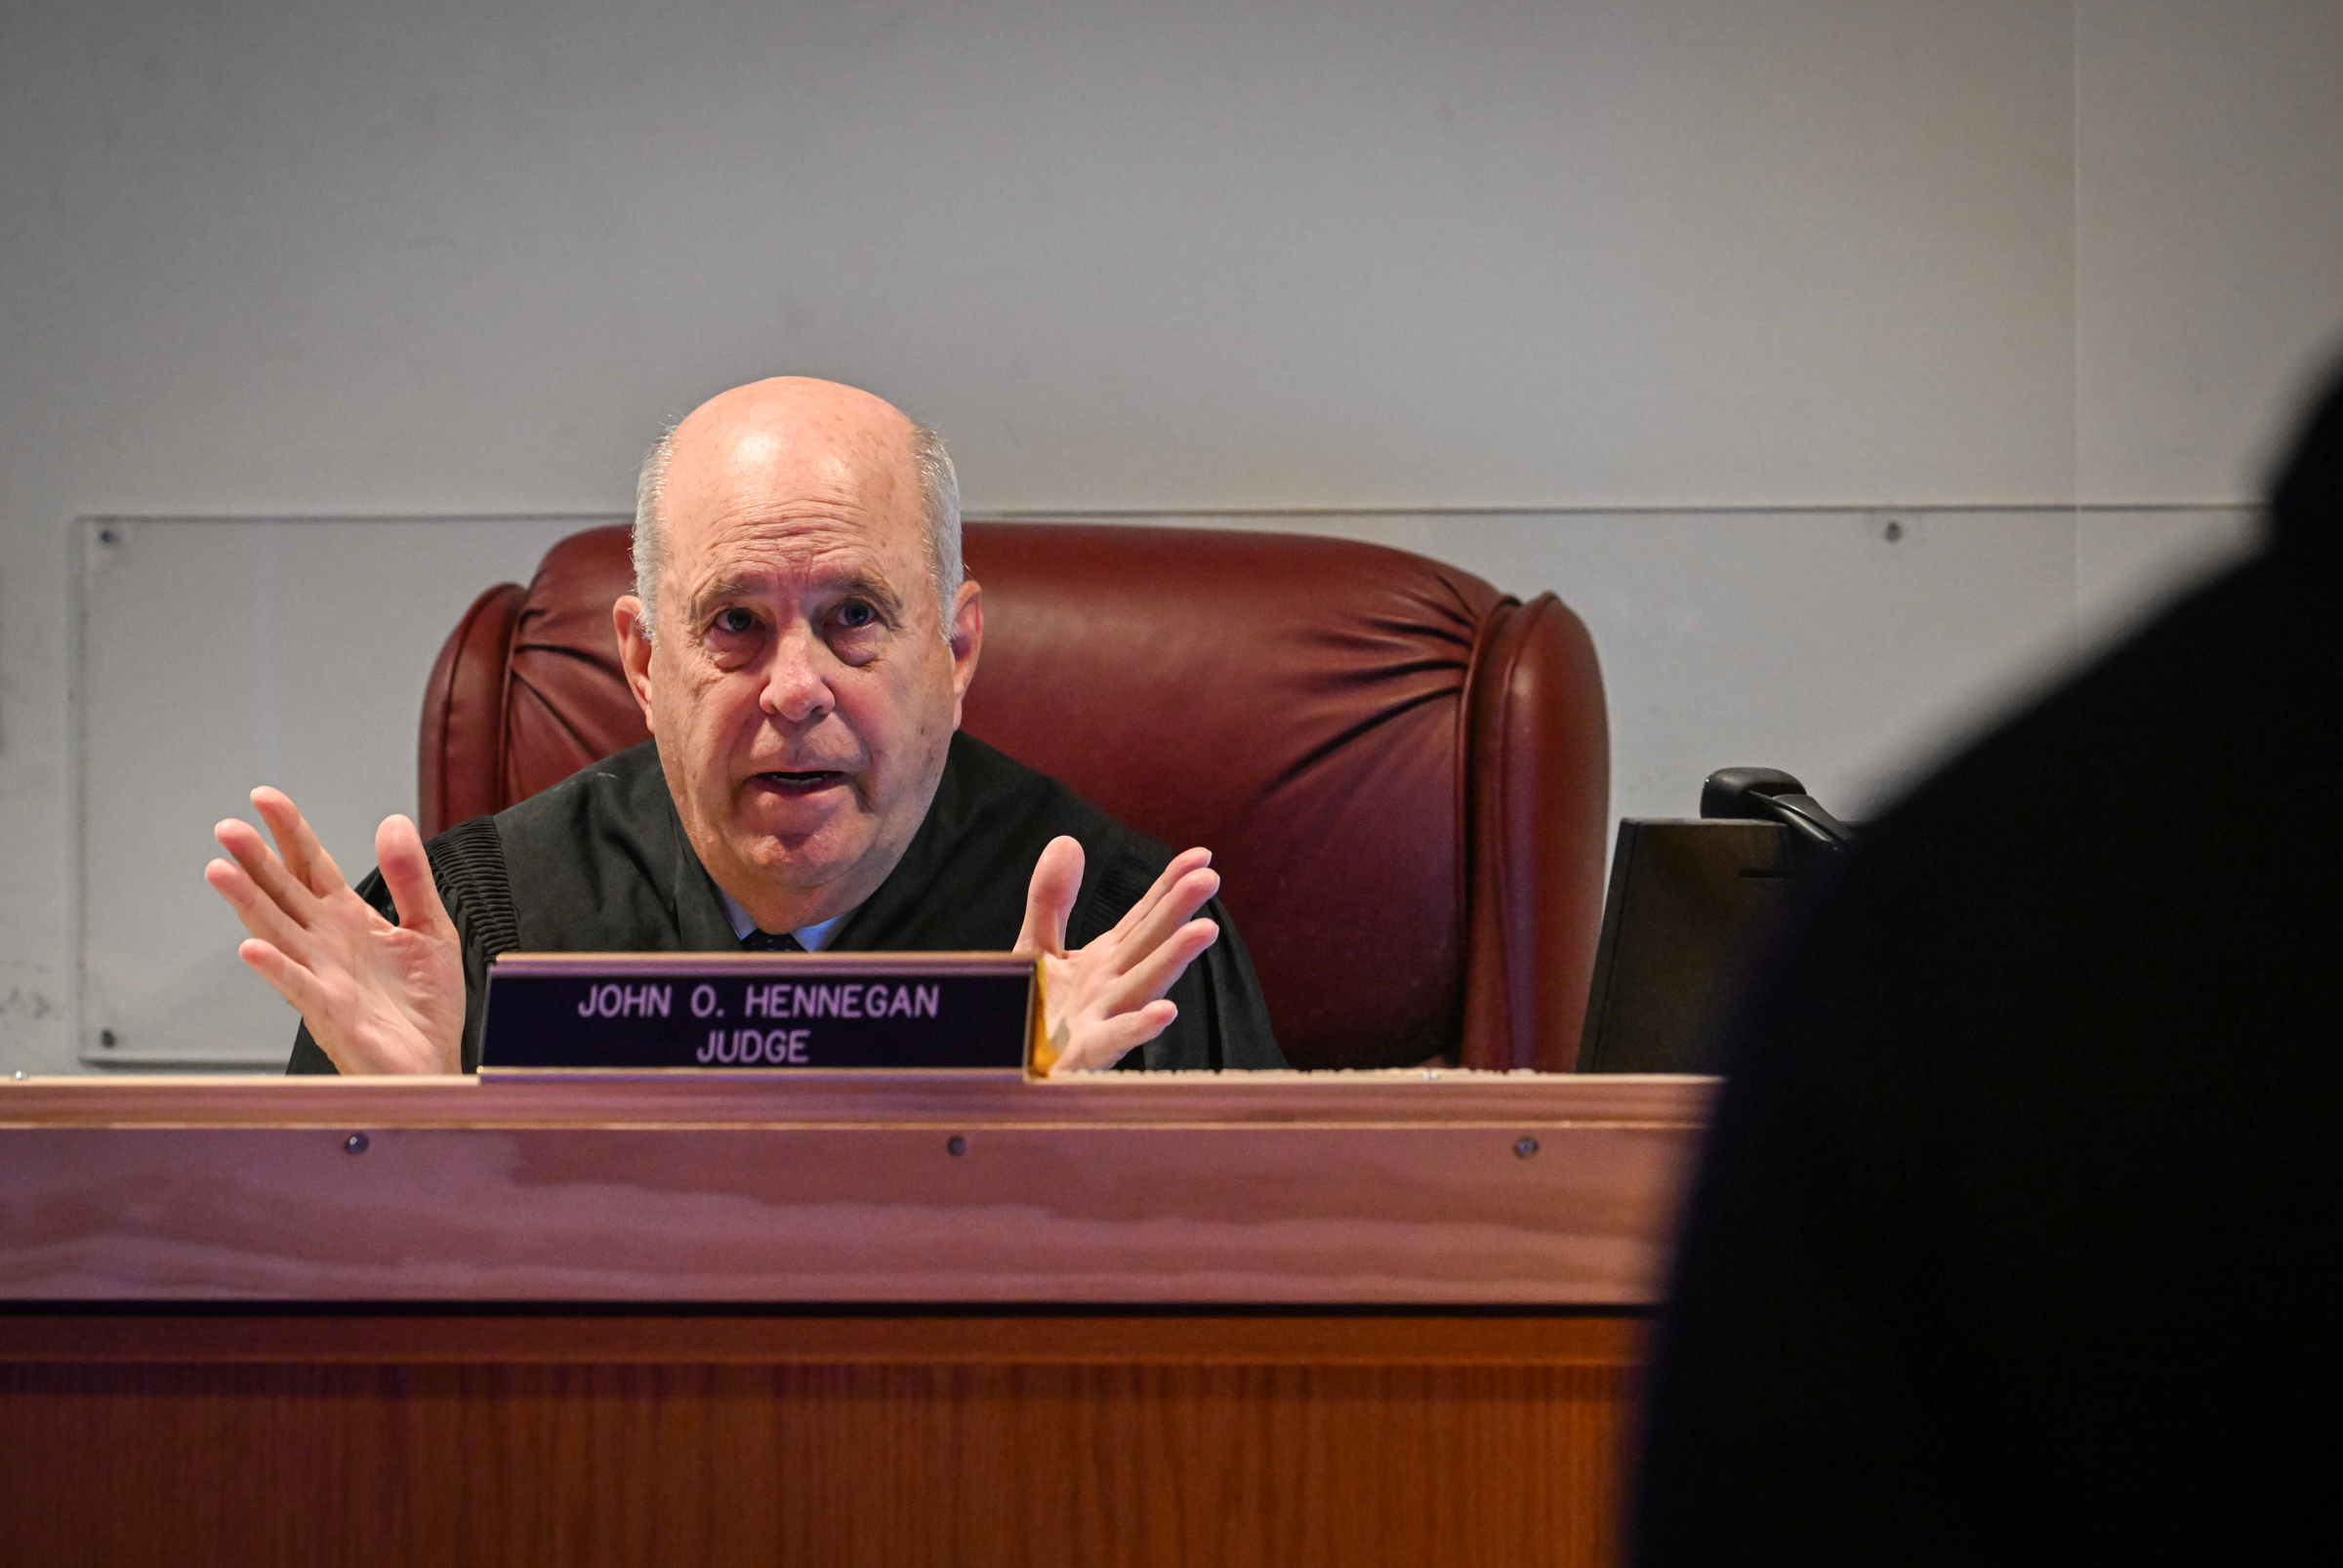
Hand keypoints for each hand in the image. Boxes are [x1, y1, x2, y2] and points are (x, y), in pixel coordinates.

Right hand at [204, 788, 465, 1074]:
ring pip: (276, 932)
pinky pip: (298, 986)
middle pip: (282, 893)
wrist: (433, 1063)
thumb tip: (393, 821)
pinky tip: (253, 948)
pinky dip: (276, 968)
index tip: (263, 797)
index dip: (289, 832)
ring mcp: (322, 976)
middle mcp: (326, 943)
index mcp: (349, 919)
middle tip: (227, 828)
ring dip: (247, 903)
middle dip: (255, 860)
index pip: (311, 865)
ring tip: (220, 871)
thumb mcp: (431, 928)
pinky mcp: (330, 1012)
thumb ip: (411, 877)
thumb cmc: (425, 1006)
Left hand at [1015, 836, 1221, 1073]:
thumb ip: (1051, 900)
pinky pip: (1113, 1041)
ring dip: (1173, 960)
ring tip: (1205, 930)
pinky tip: (1166, 1011)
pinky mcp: (1080, 1056)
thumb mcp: (1037, 946)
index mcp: (1106, 960)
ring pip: (1142, 986)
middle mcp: (1111, 987)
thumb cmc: (1030, 1012)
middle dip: (1178, 911)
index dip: (1170, 886)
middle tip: (1209, 878)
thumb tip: (1069, 840)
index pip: (1145, 917)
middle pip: (1148, 943)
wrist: (1003, 1064)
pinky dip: (1139, 1028)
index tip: (1202, 856)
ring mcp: (1101, 1020)